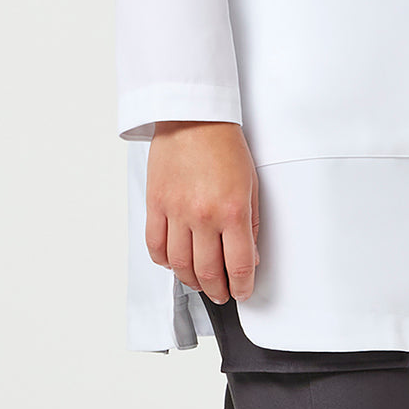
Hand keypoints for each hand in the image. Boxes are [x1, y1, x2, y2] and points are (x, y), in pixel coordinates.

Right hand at [145, 120, 260, 303]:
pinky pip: (155, 246)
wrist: (193, 116)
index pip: (239, 264)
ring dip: (192, 281)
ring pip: (179, 265)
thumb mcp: (251, 183)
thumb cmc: (223, 143)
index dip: (242, 286)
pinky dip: (164, 261)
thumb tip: (250, 256)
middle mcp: (202, 214)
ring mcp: (176, 211)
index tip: (242, 292)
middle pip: (208, 272)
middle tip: (222, 293)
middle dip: (217, 290)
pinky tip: (174, 261)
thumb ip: (252, 224)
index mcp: (232, 209)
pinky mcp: (156, 204)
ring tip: (200, 282)